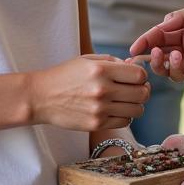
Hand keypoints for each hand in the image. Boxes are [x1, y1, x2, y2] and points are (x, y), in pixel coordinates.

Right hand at [32, 54, 148, 129]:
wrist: (40, 97)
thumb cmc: (65, 76)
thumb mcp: (87, 60)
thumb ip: (113, 62)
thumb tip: (136, 67)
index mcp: (101, 70)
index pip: (139, 75)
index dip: (141, 75)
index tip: (135, 77)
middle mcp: (103, 90)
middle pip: (142, 94)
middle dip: (142, 90)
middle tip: (134, 89)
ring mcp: (100, 109)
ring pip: (137, 110)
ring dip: (135, 105)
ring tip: (125, 101)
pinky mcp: (96, 124)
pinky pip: (125, 122)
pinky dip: (124, 117)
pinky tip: (115, 110)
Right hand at [129, 2, 183, 87]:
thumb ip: (179, 18)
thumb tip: (158, 28)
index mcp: (183, 32)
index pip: (158, 39)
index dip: (145, 44)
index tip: (134, 50)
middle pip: (163, 59)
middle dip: (155, 59)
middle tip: (157, 53)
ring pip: (175, 73)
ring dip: (172, 66)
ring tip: (179, 55)